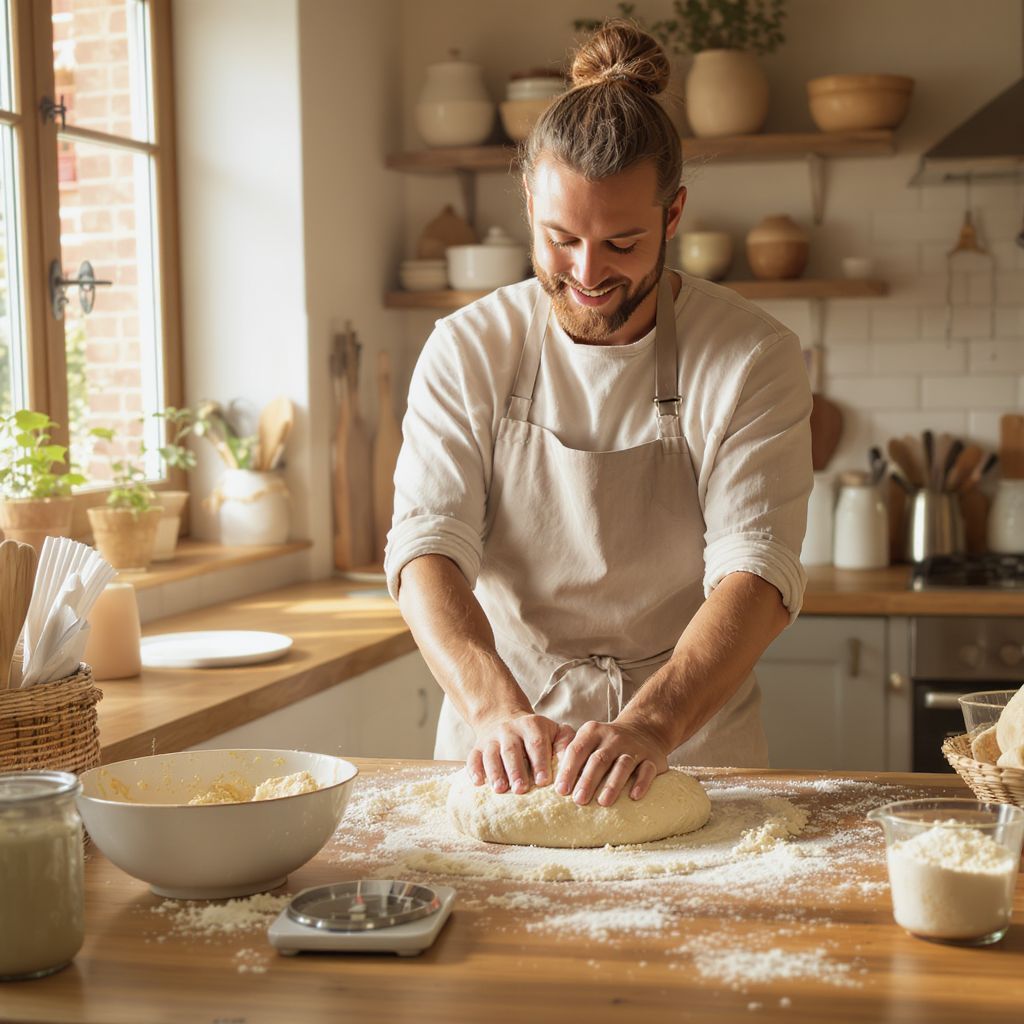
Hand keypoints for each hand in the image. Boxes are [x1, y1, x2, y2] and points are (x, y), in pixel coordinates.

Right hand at [469, 714, 574, 794]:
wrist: (505, 719)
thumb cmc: (537, 734)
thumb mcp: (555, 732)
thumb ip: (566, 745)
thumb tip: (575, 764)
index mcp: (532, 725)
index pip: (536, 743)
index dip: (539, 762)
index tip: (543, 782)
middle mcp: (510, 730)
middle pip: (512, 749)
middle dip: (516, 770)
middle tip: (521, 790)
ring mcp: (491, 738)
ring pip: (491, 754)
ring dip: (495, 772)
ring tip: (500, 790)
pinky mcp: (477, 748)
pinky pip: (473, 758)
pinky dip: (474, 770)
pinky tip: (478, 783)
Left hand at [554, 721, 668, 806]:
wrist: (644, 730)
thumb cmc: (607, 744)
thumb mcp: (590, 741)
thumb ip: (574, 757)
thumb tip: (555, 786)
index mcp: (593, 732)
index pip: (577, 750)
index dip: (568, 770)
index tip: (561, 790)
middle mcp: (613, 738)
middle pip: (599, 759)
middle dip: (588, 780)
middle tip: (578, 800)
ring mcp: (634, 748)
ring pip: (623, 765)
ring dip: (612, 784)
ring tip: (603, 802)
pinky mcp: (652, 758)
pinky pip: (647, 770)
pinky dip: (641, 783)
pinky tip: (634, 797)